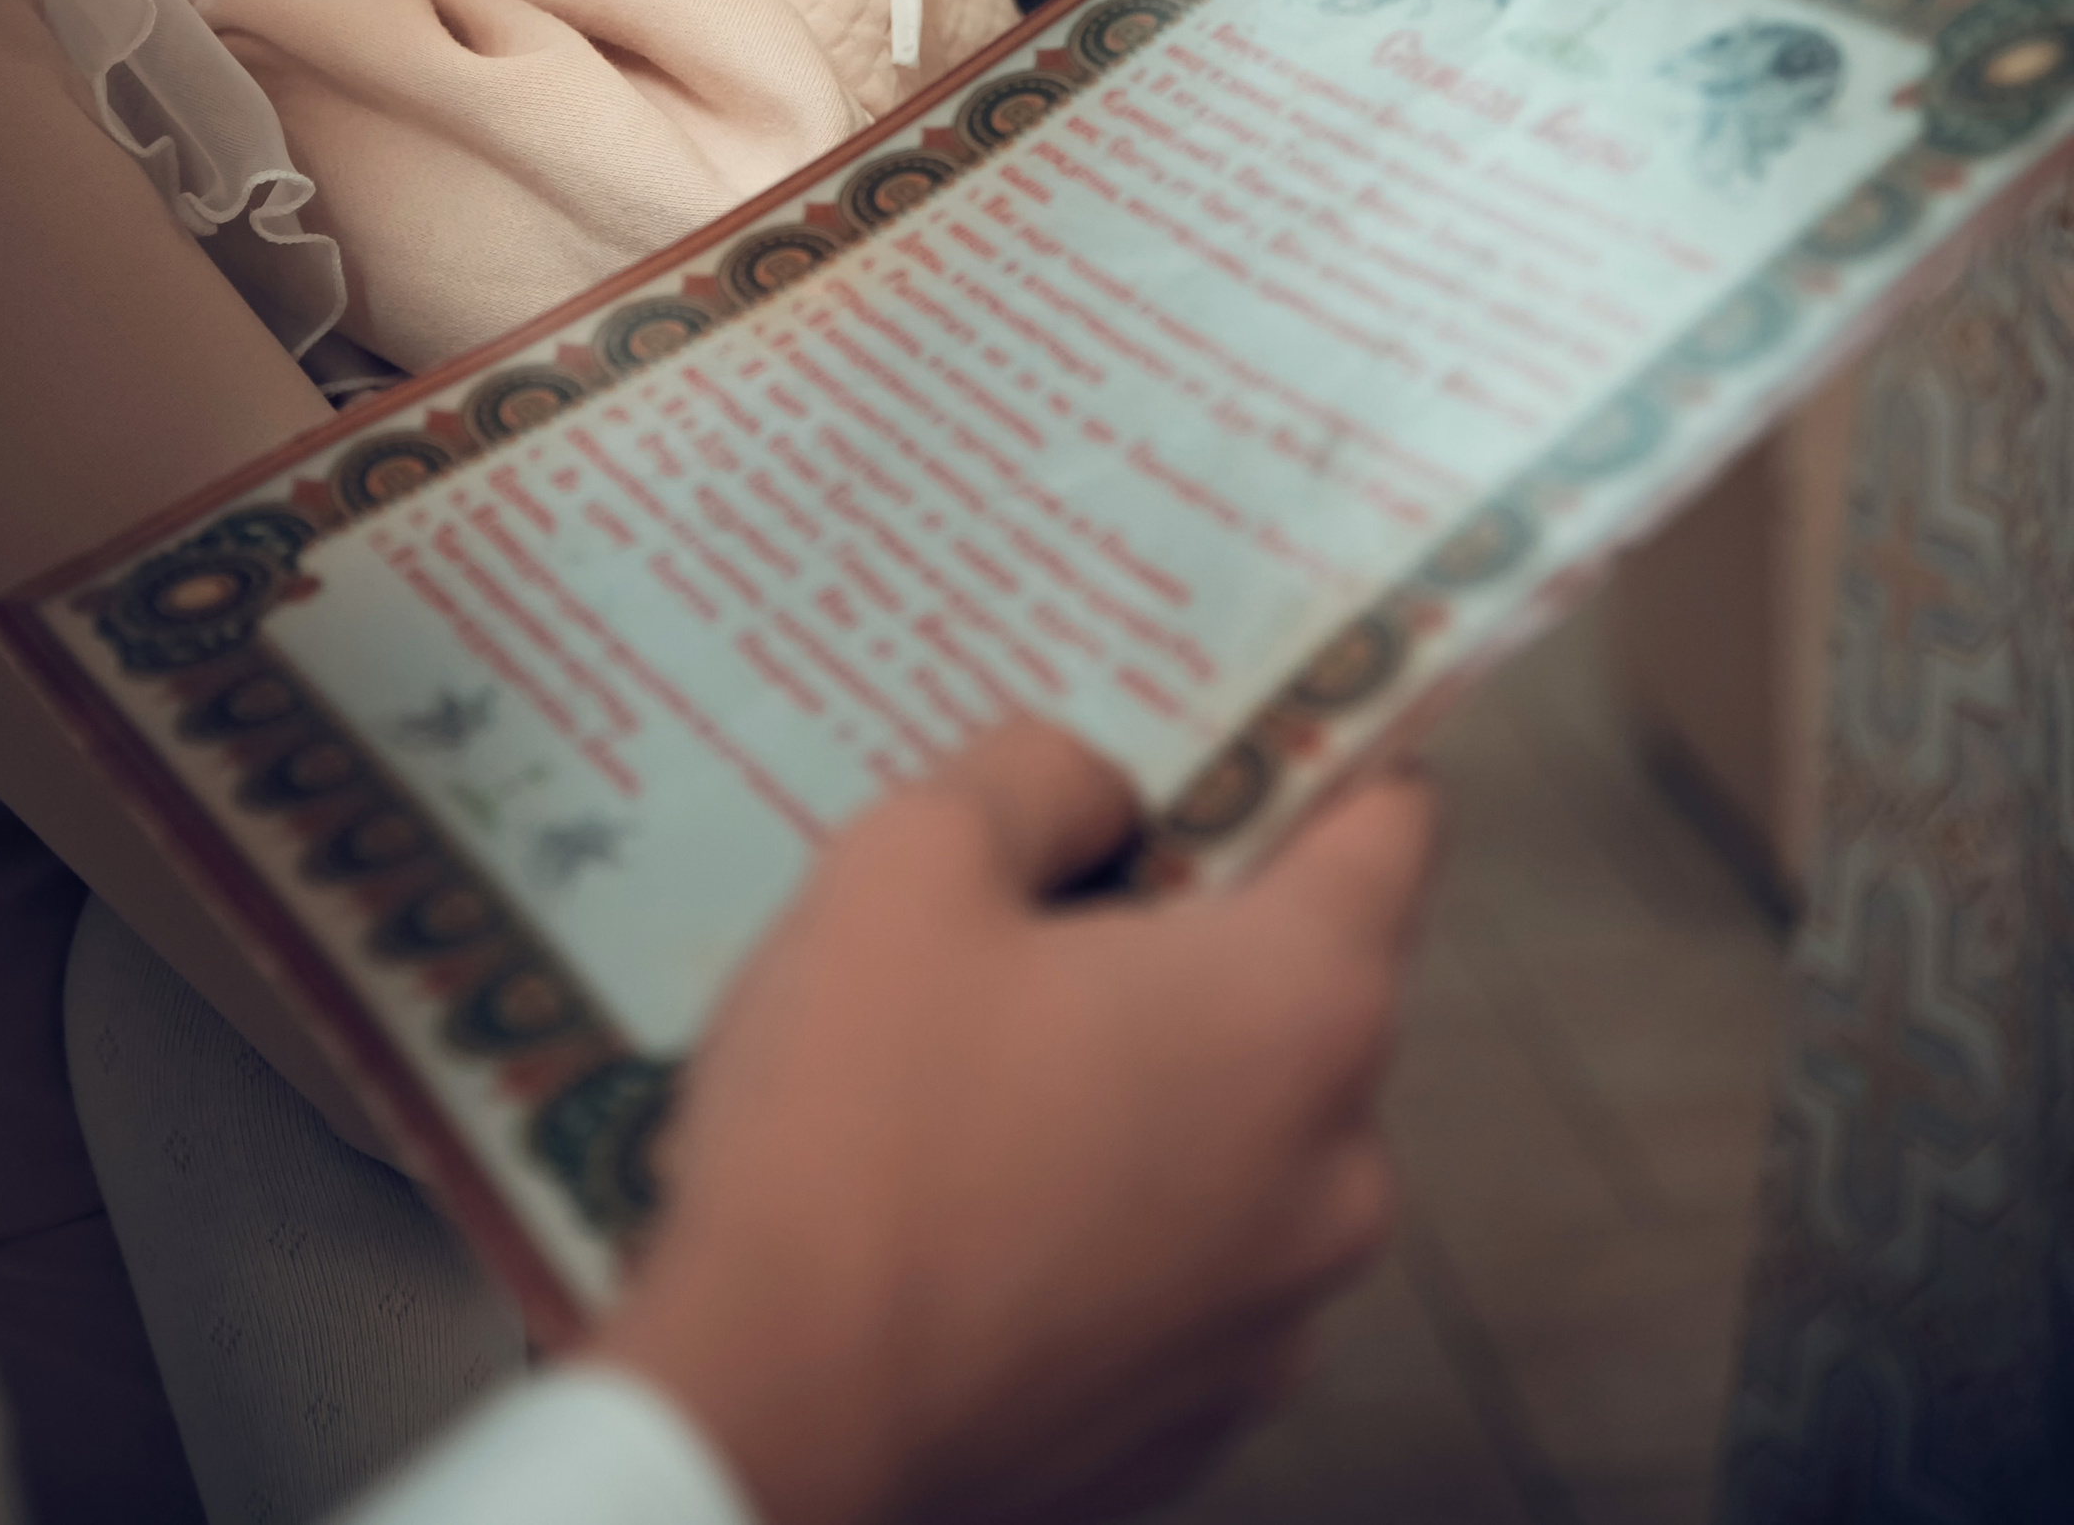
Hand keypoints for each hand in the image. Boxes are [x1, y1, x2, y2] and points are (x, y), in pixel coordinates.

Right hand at [597, 720, 1433, 1524]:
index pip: (1391, 824)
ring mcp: (1275, 1322)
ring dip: (1144, 1083)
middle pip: (1303, 986)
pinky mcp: (1196, 1427)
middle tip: (1041, 893)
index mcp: (1302, 1007)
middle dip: (1190, 929)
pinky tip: (969, 1200)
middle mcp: (1337, 1172)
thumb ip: (1037, 777)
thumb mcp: (908, 863)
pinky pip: (1181, 1265)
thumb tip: (1099, 791)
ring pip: (1238, 1135)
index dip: (1315, 750)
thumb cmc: (852, 1131)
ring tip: (976, 1059)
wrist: (771, 1435)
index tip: (1226, 726)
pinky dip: (1108, 1216)